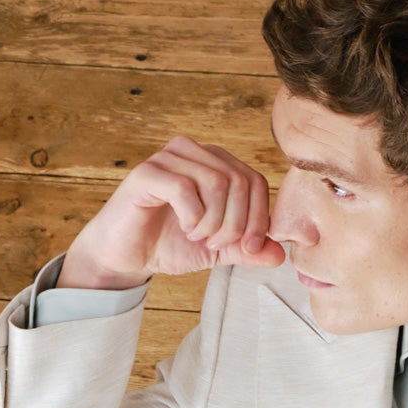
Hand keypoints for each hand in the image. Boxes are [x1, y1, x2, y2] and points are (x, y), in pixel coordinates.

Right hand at [57, 134, 287, 289]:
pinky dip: (193, 217)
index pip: (255, 180)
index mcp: (214, 164)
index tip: (246, 248)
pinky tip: (185, 229)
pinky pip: (186, 188)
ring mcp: (169, 158)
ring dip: (214, 223)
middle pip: (239, 181)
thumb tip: (280, 254)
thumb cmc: (170, 244)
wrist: (127, 255)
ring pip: (216, 183)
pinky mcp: (147, 172)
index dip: (259, 218)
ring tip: (198, 237)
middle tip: (216, 245)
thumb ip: (247, 249)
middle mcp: (193, 152)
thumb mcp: (218, 251)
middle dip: (236, 224)